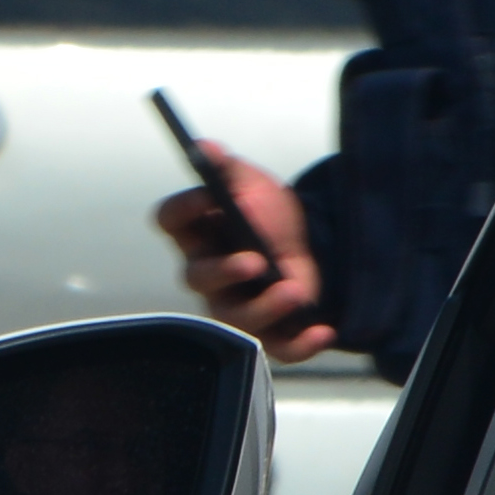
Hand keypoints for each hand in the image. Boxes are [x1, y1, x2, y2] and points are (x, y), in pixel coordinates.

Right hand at [160, 155, 342, 362]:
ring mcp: (237, 304)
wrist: (315, 241)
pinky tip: (323, 329)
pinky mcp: (270, 329)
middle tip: (254, 261)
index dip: (184, 209)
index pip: (171, 220)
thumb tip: (204, 147)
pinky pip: (279, 347)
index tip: (207, 196)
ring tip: (294, 290)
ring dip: (265, 307)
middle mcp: (208, 272)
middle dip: (223, 271)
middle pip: (197, 277)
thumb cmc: (270, 214)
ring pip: (235, 317)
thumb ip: (227, 167)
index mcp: (197, 231)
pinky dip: (301, 343)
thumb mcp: (251, 183)